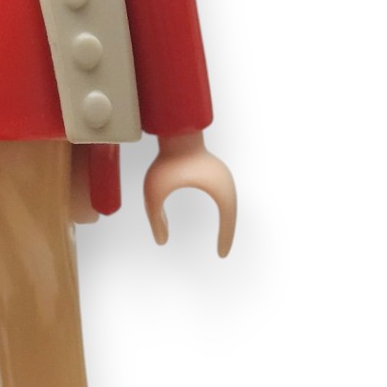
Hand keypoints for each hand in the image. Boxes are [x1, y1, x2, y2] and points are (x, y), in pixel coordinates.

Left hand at [143, 132, 235, 255]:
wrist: (175, 131)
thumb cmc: (165, 161)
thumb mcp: (154, 192)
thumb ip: (155, 217)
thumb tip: (161, 242)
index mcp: (219, 188)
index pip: (228, 220)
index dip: (226, 239)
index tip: (221, 255)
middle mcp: (226, 182)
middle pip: (232, 214)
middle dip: (228, 233)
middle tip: (222, 252)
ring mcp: (222, 174)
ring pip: (229, 204)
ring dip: (226, 220)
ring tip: (221, 239)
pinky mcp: (215, 170)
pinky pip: (222, 194)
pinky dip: (222, 208)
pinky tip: (216, 215)